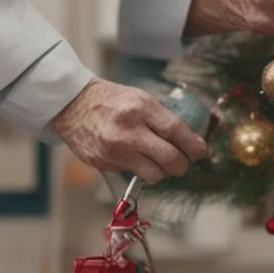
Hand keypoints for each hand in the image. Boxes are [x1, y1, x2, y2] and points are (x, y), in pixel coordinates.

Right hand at [48, 79, 207, 183]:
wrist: (73, 105)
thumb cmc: (110, 99)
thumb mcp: (139, 98)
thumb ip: (161, 118)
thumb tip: (187, 139)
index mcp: (140, 108)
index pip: (175, 131)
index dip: (192, 144)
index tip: (200, 150)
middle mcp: (129, 130)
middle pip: (169, 158)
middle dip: (181, 164)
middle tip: (182, 162)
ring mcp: (116, 150)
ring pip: (154, 174)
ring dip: (161, 172)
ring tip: (158, 162)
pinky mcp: (105, 163)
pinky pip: (132, 174)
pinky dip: (139, 169)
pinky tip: (133, 157)